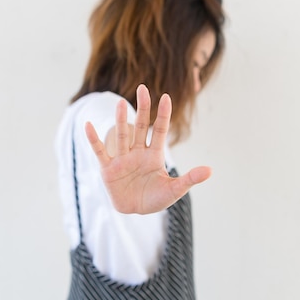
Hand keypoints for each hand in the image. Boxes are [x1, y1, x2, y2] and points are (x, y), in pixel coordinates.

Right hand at [85, 84, 210, 213]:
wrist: (134, 212)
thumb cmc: (155, 199)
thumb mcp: (174, 190)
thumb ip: (189, 179)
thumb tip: (210, 170)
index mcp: (155, 155)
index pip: (160, 130)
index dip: (163, 115)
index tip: (166, 97)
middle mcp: (138, 152)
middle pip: (141, 126)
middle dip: (143, 108)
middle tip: (142, 88)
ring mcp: (122, 159)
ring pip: (122, 136)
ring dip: (121, 120)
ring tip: (120, 103)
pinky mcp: (108, 168)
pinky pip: (100, 151)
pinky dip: (94, 139)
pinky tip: (88, 125)